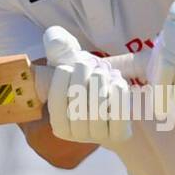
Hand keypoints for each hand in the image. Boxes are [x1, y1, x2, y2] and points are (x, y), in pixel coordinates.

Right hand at [37, 26, 132, 145]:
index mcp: (59, 123)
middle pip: (76, 105)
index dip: (62, 79)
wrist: (117, 105)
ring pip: (97, 110)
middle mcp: (76, 135)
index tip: (70, 65)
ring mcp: (98, 137)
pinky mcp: (119, 136)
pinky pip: (118, 116)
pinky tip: (117, 83)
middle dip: (84, 78)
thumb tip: (54, 38)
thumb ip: (59, 49)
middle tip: (92, 65)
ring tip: (104, 72)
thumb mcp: (72, 64)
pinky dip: (118, 95)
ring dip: (101, 84)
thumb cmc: (89, 82)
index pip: (56, 100)